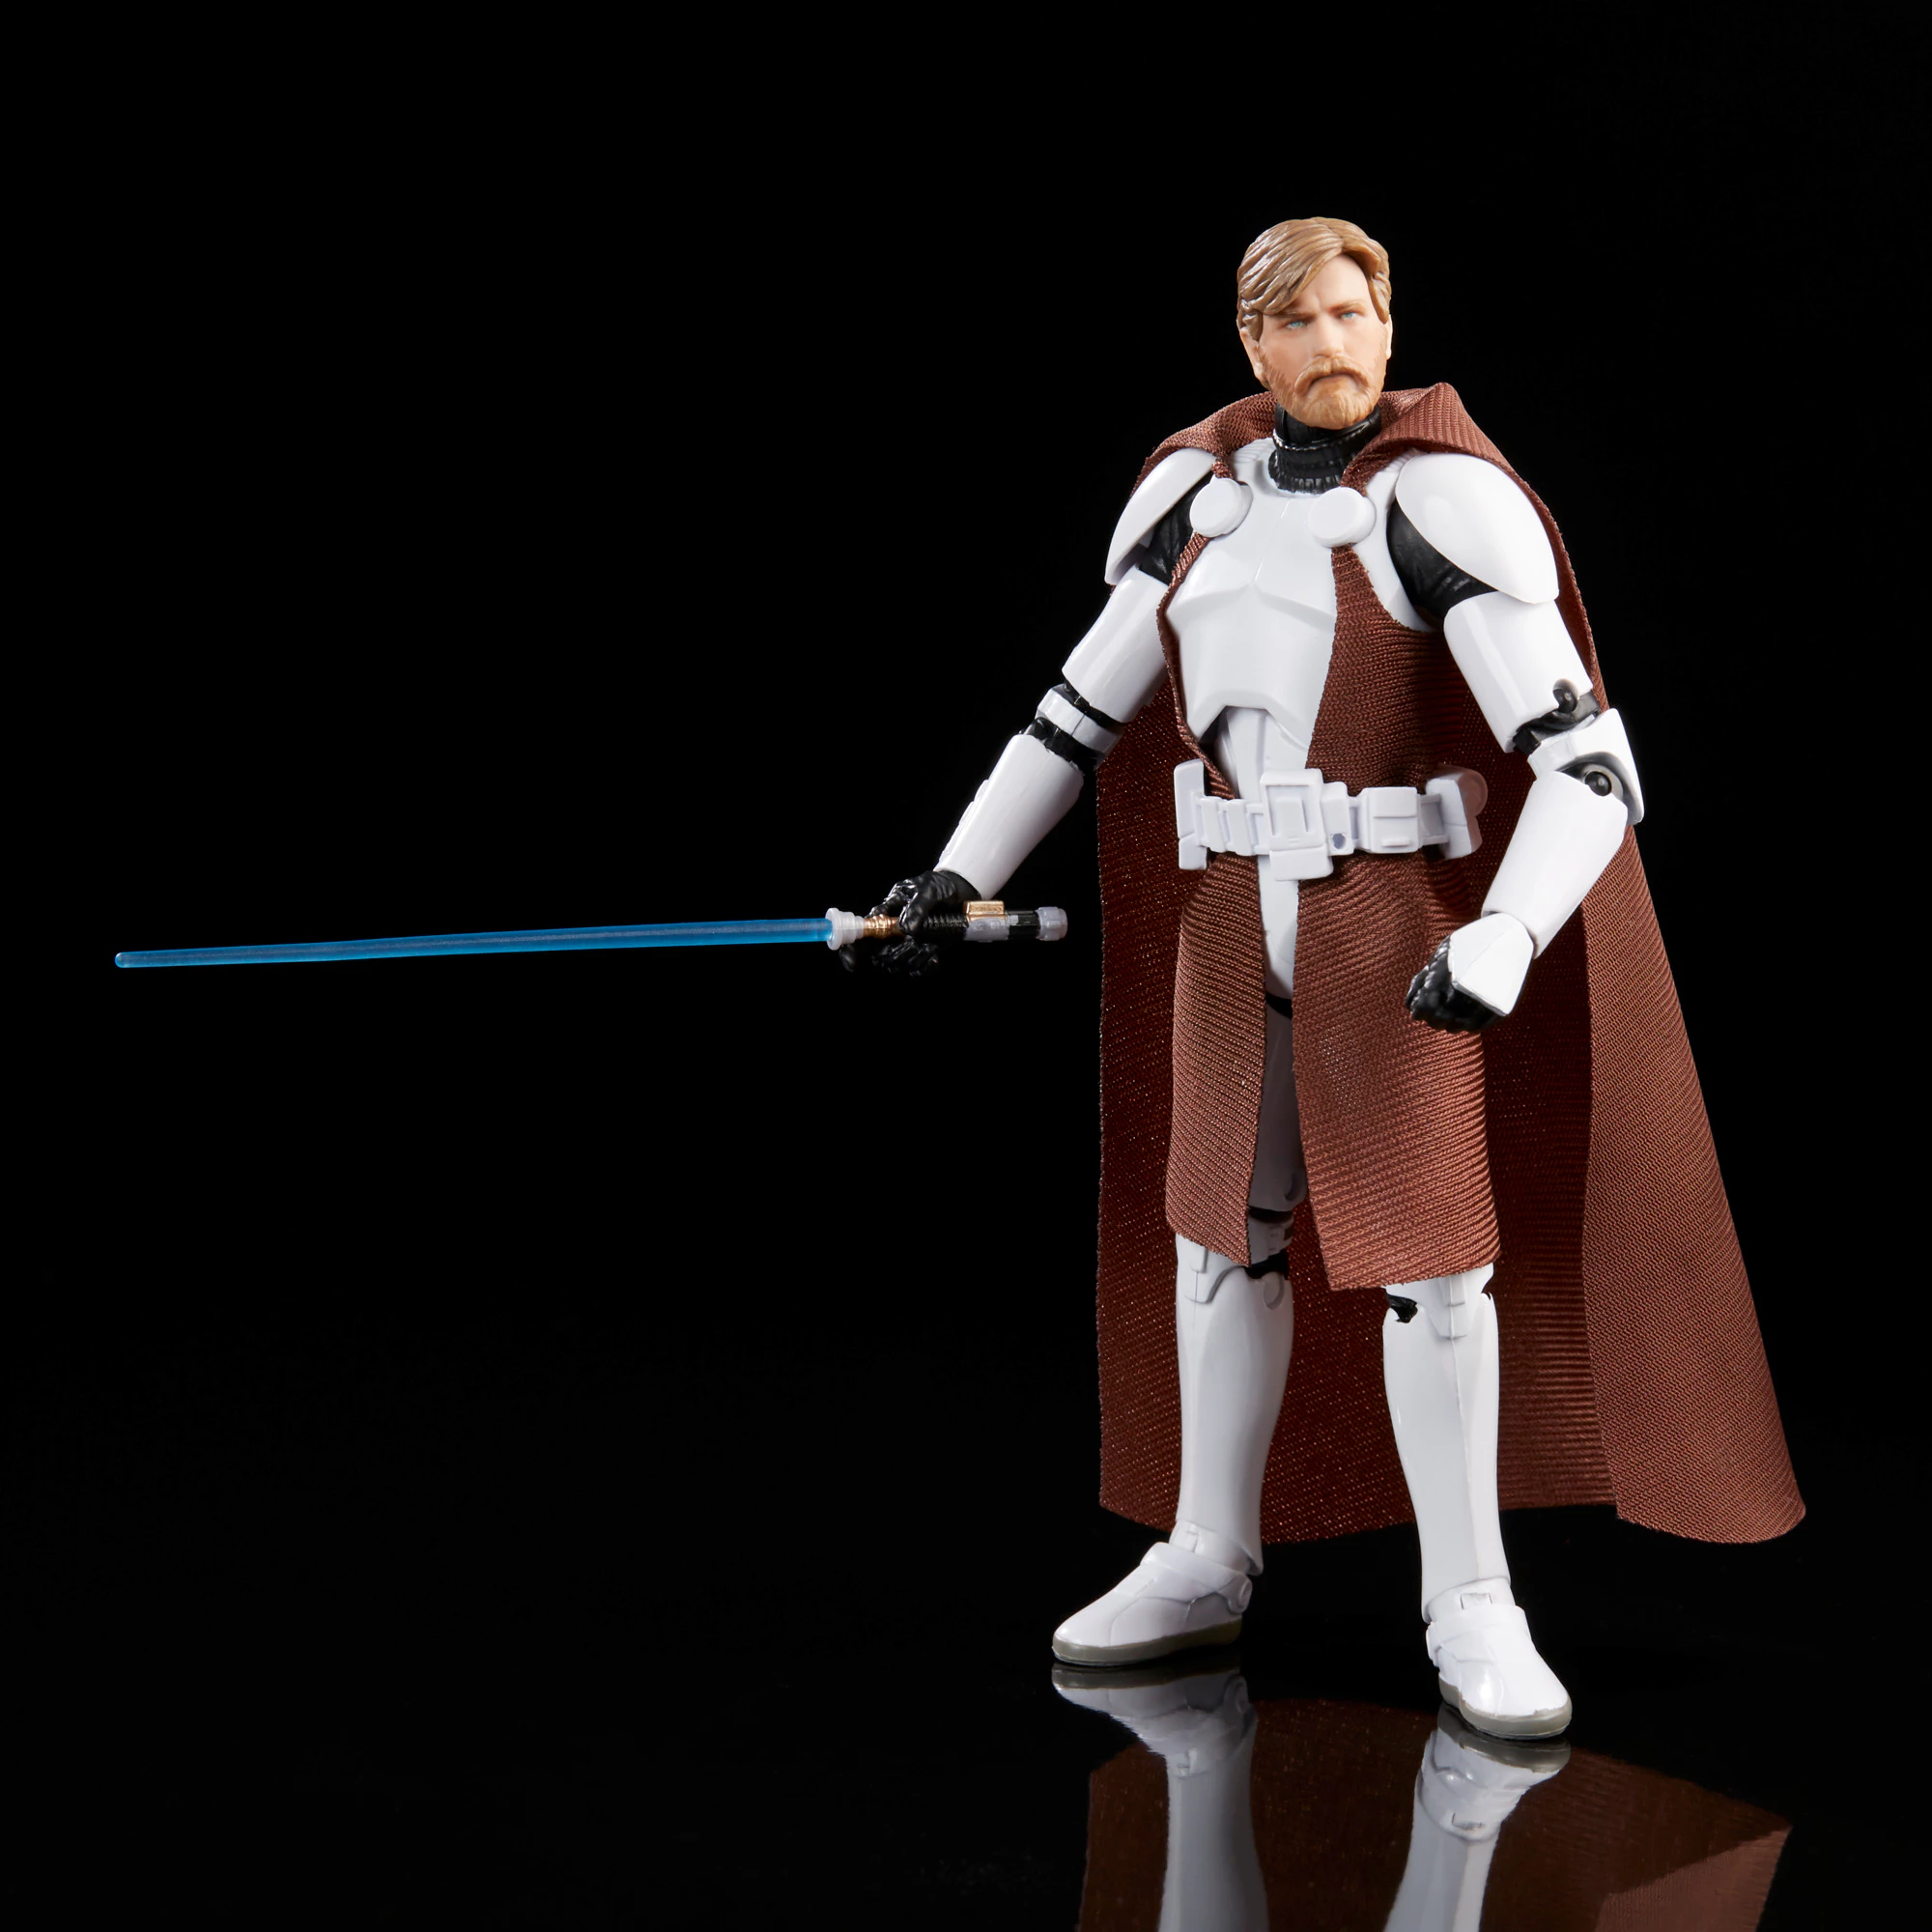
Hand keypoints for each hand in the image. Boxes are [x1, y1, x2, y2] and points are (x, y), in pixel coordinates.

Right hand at [841, 869, 977, 976]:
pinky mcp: (921, 954)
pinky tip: (934, 956)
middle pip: (878, 956)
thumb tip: (906, 929)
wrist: (960, 894)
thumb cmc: (937, 887)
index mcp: (885, 913)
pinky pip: (916, 972)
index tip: (852, 963)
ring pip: (897, 966)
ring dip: (913, 960)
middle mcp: (891, 933)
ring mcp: (906, 945)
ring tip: (929, 944)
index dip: (851, 950)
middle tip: (913, 944)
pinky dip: (925, 968)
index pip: (860, 933)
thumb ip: (917, 907)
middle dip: (893, 955)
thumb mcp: (928, 889)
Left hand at [1405, 913, 1533, 1032]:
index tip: (1420, 1008)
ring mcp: (1480, 1003)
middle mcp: (1460, 994)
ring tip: (1451, 1009)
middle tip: (1436, 1010)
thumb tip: (1409, 1005)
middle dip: (1432, 1018)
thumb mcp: (1440, 955)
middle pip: (1437, 1021)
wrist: (1506, 936)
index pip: (1422, 1010)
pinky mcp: (1497, 1009)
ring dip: (1449, 1022)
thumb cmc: (1467, 945)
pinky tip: (1465, 1013)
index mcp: (1442, 979)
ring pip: (1455, 1027)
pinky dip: (1467, 1024)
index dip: (1419, 1011)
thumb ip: (1423, 978)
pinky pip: (1476, 1027)